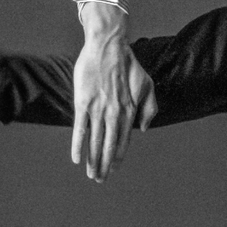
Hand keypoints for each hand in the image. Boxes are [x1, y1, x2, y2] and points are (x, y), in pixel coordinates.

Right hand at [71, 2, 157, 180]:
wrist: (109, 46)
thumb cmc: (129, 65)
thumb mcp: (147, 85)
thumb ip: (148, 108)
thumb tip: (143, 129)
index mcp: (130, 110)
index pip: (124, 140)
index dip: (118, 156)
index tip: (114, 169)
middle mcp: (115, 113)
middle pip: (109, 146)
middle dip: (105, 165)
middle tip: (100, 179)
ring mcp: (98, 109)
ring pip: (95, 141)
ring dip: (93, 160)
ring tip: (91, 174)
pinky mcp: (83, 103)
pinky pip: (80, 129)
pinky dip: (79, 145)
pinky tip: (77, 158)